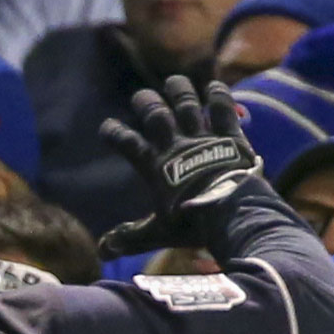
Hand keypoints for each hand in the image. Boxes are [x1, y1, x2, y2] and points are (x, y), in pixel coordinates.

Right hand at [97, 75, 262, 258]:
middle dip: (146, 103)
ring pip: (187, 105)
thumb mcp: (158, 232)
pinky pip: (223, 111)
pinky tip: (215, 86)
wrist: (233, 214)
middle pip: (156, 115)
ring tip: (174, 81)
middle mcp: (175, 146)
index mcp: (155, 167)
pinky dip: (219, 97)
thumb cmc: (193, 224)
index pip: (127, 144)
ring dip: (179, 91)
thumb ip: (131, 237)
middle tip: (140, 97)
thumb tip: (101, 251)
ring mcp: (203, 138)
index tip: (107, 127)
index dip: (114, 133)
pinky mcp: (230, 137)